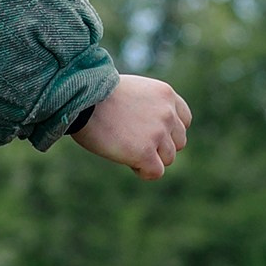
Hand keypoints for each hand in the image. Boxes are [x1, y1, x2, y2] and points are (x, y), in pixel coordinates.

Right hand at [71, 74, 191, 178]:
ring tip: (126, 148)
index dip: (167, 131)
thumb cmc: (96, 97)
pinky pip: (155, 172)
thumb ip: (149, 107)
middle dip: (159, 146)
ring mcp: (158, 133)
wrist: (81, 100)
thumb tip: (150, 132)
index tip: (148, 133)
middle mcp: (167, 113)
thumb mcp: (132, 92)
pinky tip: (126, 160)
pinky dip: (143, 171)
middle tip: (133, 141)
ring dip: (150, 158)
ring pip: (168, 158)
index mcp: (165, 95)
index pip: (184, 121)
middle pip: (178, 142)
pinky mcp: (145, 152)